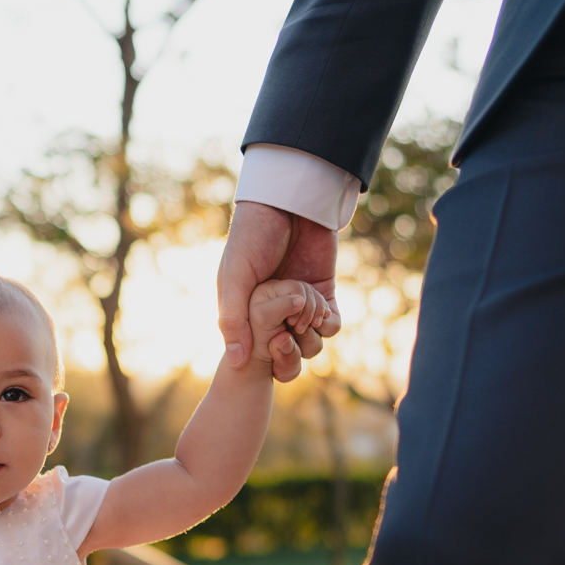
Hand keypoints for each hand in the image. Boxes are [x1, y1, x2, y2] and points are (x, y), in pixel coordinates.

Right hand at [218, 201, 339, 380]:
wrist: (289, 201)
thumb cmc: (253, 236)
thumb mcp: (235, 278)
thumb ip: (232, 320)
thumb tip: (237, 362)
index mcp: (248, 311)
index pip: (257, 350)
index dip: (267, 356)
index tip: (272, 342)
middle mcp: (274, 311)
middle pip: (287, 354)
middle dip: (290, 352)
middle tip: (289, 333)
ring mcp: (301, 303)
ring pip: (311, 344)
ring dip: (311, 337)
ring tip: (304, 316)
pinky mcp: (324, 292)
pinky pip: (331, 325)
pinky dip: (328, 323)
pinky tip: (320, 310)